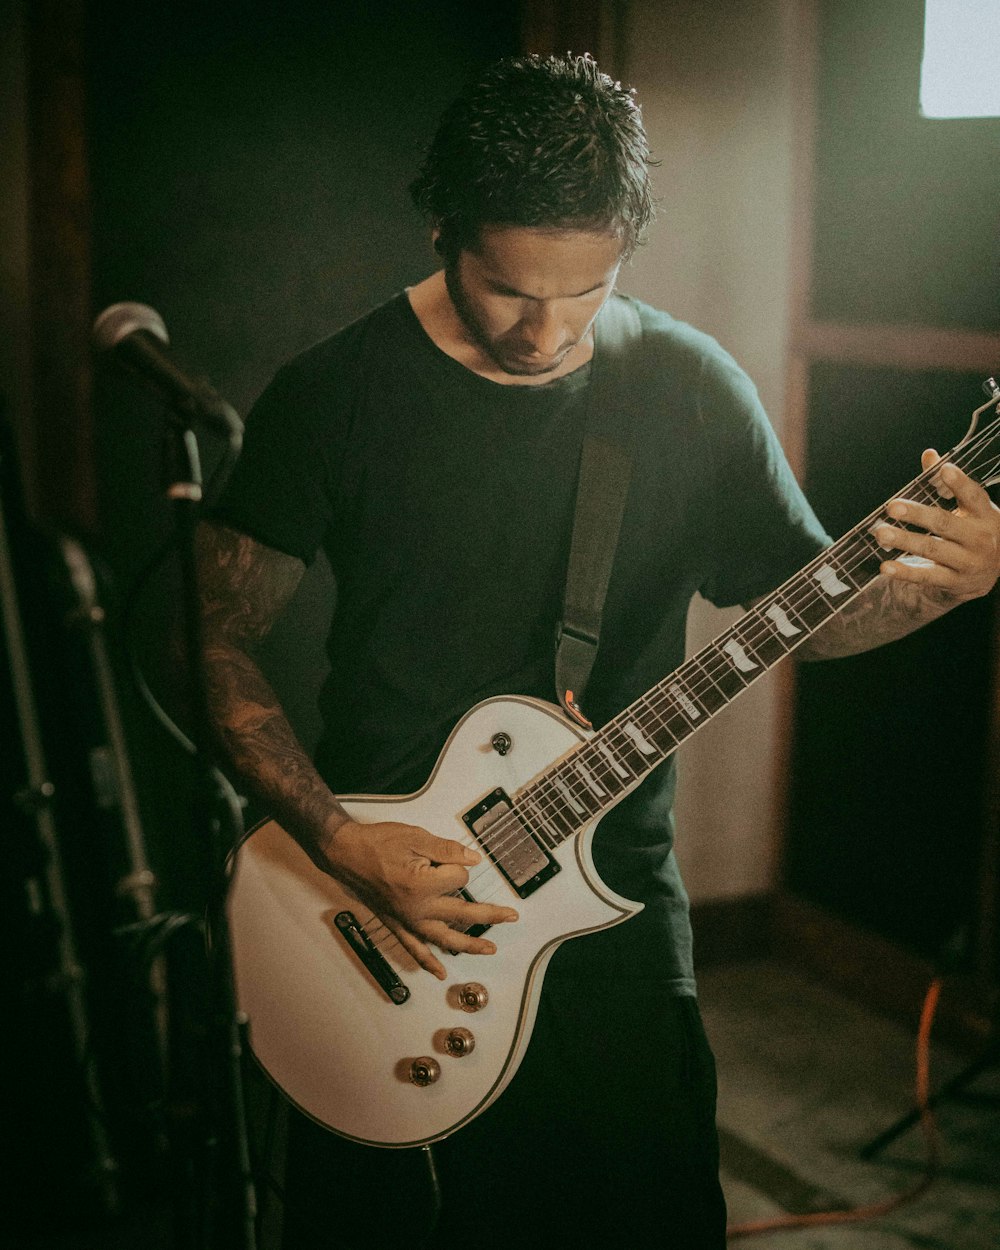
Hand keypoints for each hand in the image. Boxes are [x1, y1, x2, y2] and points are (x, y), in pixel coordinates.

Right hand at [323, 819, 518, 978]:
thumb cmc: (377, 844)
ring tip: (490, 949)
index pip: (460, 878)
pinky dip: (427, 961)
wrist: (345, 853)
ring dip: (469, 945)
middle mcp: (417, 909)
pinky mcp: (397, 924)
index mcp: (423, 886)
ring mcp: (407, 920)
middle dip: (490, 915)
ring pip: (443, 938)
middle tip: (511, 917)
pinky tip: (439, 971)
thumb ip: (447, 850)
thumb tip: (474, 860)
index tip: (446, 856)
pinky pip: (414, 948)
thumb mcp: (415, 837)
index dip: (457, 864)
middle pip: (463, 915)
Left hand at [875, 450, 999, 602]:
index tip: (945, 470)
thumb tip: (929, 455)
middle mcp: (980, 538)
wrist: (990, 573)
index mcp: (986, 515)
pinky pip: (926, 576)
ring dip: (905, 541)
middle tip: (892, 507)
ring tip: (880, 533)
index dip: (960, 484)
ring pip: (933, 549)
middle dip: (918, 514)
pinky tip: (885, 566)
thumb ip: (948, 484)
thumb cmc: (975, 531)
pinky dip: (904, 572)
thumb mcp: (970, 508)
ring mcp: (968, 562)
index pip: (974, 497)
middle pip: (946, 523)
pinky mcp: (955, 582)